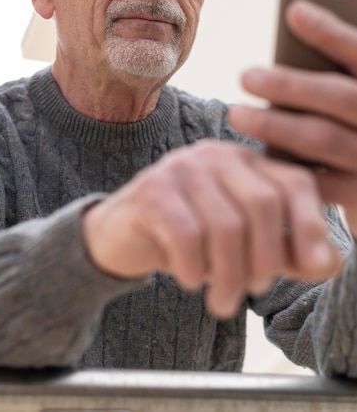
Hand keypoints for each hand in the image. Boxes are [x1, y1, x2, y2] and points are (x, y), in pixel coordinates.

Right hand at [83, 139, 339, 318]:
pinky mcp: (152, 190)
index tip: (314, 267)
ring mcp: (182, 168)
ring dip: (229, 276)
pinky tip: (191, 280)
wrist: (125, 232)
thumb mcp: (247, 244)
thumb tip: (329, 263)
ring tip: (222, 301)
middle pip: (263, 204)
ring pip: (226, 226)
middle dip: (266, 259)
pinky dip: (195, 269)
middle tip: (256, 290)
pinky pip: (186, 235)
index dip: (312, 226)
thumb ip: (289, 252)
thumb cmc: (193, 236)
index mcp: (247, 161)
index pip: (294, 183)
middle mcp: (218, 155)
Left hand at [228, 0, 356, 234]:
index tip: (294, 11)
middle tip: (245, 76)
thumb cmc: (354, 124)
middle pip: (339, 97)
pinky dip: (283, 169)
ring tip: (237, 113)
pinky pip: (317, 182)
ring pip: (324, 139)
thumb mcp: (351, 90)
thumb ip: (336, 64)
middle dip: (289, 85)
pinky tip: (253, 157)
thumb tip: (295, 15)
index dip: (331, 33)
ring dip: (275, 126)